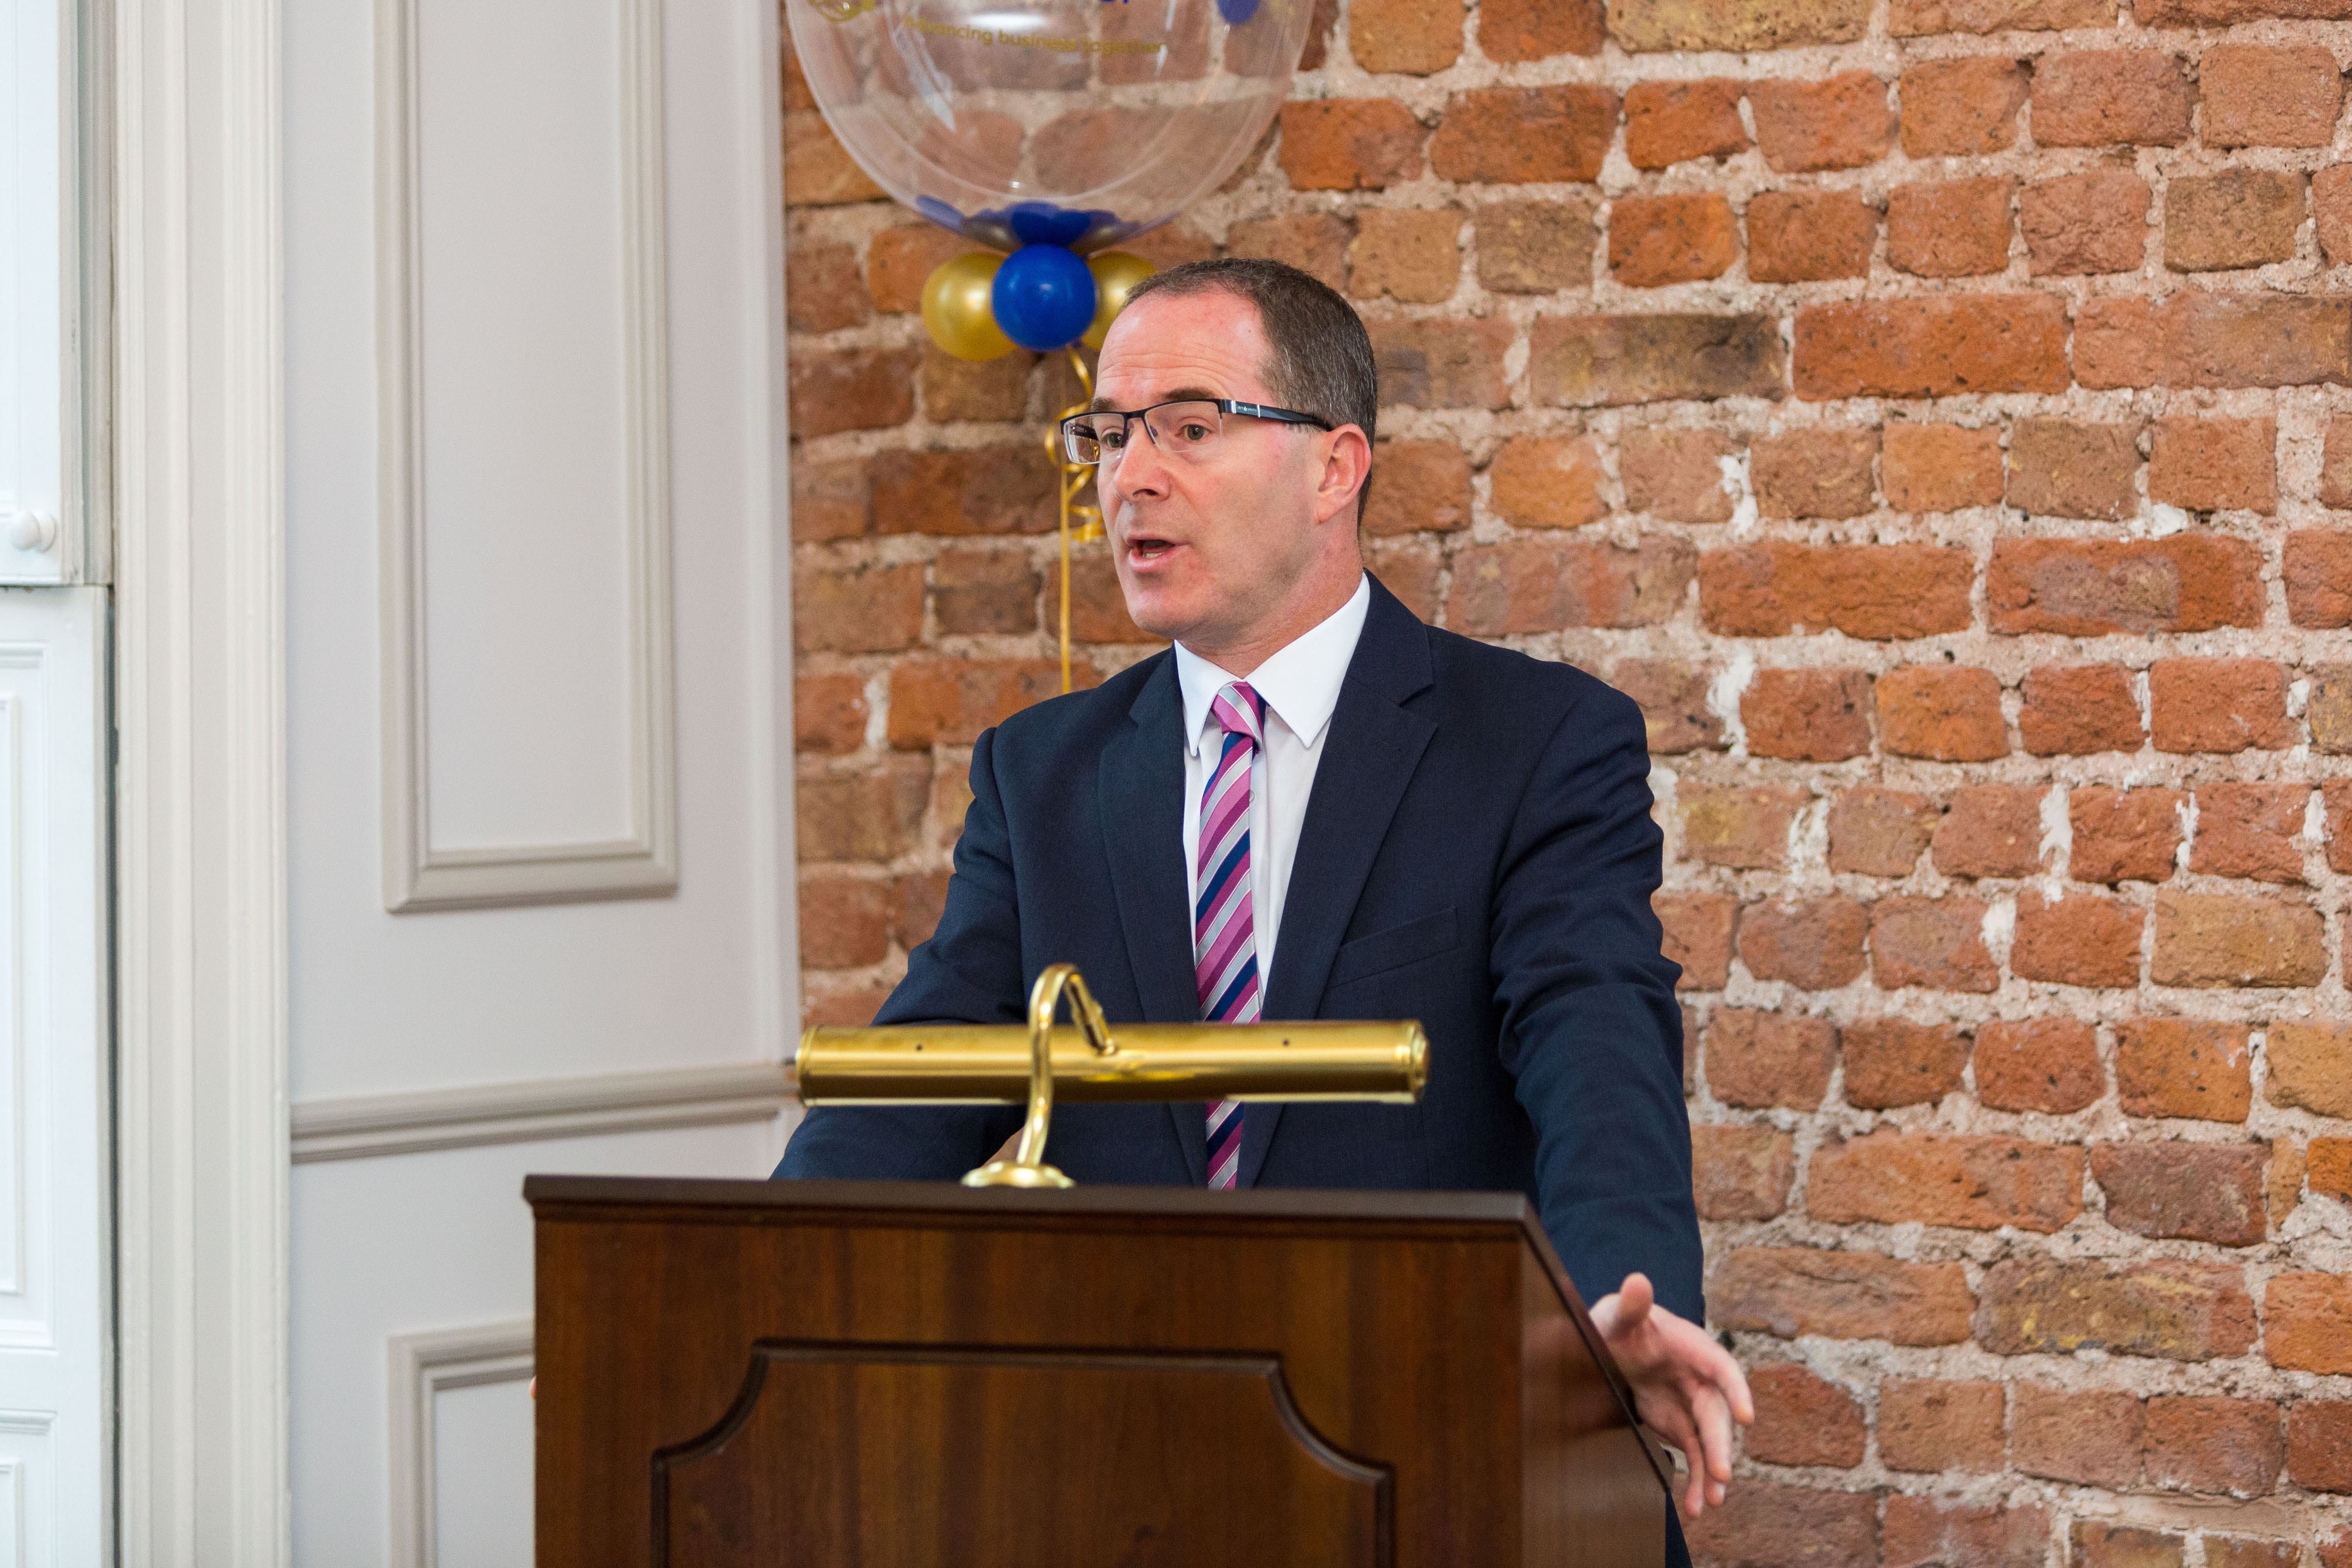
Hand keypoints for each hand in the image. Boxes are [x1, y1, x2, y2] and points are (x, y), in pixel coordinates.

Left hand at [1588, 1272, 1752, 1521]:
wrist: (1610, 1347)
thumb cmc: (1618, 1324)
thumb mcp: (1618, 1316)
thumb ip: (1629, 1305)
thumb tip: (1636, 1282)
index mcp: (1694, 1349)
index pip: (1723, 1368)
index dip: (1736, 1390)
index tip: (1747, 1416)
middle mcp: (1701, 1379)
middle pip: (1718, 1414)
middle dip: (1722, 1445)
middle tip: (1721, 1475)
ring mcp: (1692, 1406)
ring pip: (1710, 1441)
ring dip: (1712, 1472)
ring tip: (1710, 1501)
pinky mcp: (1681, 1426)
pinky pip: (1694, 1456)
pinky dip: (1695, 1480)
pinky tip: (1693, 1506)